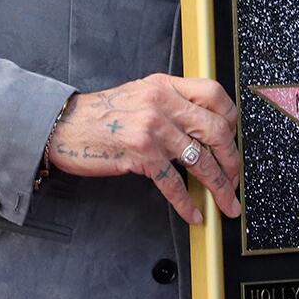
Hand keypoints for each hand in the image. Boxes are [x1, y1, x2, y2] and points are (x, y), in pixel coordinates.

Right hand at [46, 75, 241, 223]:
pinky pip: (173, 182)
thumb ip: (170, 102)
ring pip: (200, 160)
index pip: (214, 94)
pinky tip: (193, 213)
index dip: (232, 119)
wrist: (64, 126)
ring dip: (218, 187)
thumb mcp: (140, 93)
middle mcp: (162, 102)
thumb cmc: (100, 115)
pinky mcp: (140, 153)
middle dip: (232, 160)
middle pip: (216, 130)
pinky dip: (186, 203)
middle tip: (234, 178)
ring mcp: (152, 128)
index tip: (234, 140)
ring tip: (226, 203)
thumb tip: (202, 126)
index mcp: (165, 85)